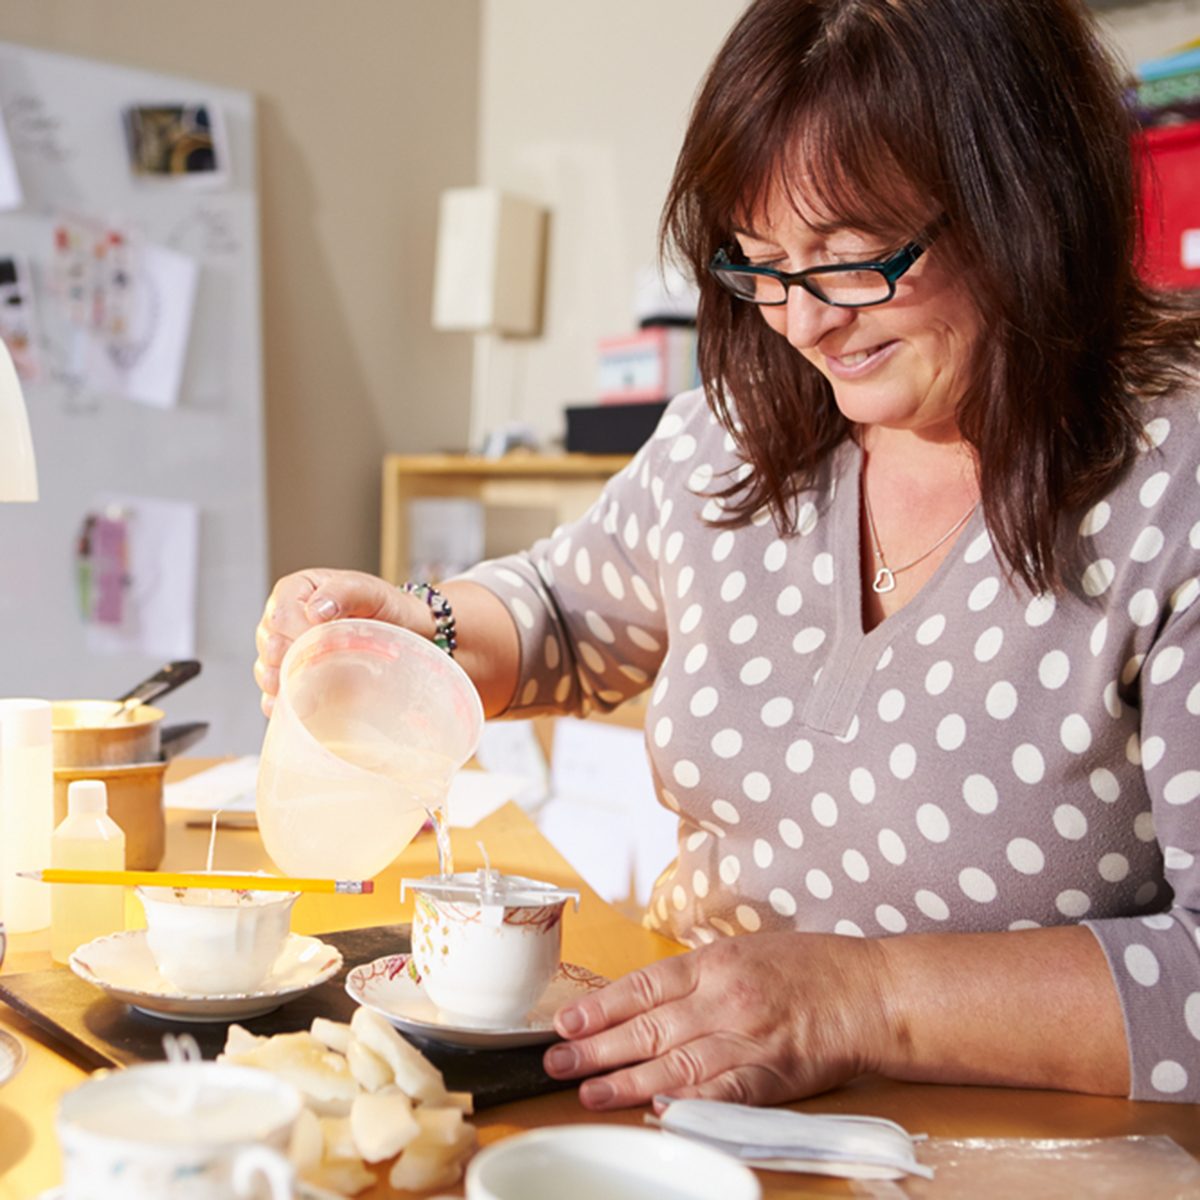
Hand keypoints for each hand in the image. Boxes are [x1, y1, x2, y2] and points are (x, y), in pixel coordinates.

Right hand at [253, 568, 416, 714]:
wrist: (404, 631)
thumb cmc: (386, 607)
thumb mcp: (370, 591)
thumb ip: (343, 592)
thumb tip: (315, 611)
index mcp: (297, 590)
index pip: (280, 615)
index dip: (298, 635)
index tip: (326, 648)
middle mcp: (285, 616)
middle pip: (270, 644)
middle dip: (292, 661)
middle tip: (322, 670)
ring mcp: (285, 646)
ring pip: (268, 667)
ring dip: (285, 682)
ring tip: (309, 690)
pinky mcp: (291, 672)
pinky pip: (274, 690)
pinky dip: (281, 701)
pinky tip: (294, 707)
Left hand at [542, 932, 889, 1109]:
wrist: (868, 991)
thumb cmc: (809, 968)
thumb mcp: (746, 951)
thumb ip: (698, 973)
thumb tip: (645, 997)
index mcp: (714, 963)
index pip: (643, 985)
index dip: (601, 1005)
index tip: (567, 1021)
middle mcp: (724, 997)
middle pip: (649, 1025)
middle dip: (597, 1045)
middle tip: (557, 1061)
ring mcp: (747, 1037)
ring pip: (675, 1061)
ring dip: (628, 1080)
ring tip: (589, 1092)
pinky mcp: (771, 1074)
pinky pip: (723, 1092)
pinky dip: (690, 1104)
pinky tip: (659, 1113)